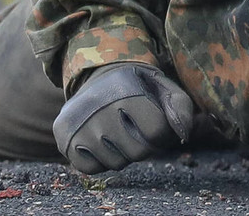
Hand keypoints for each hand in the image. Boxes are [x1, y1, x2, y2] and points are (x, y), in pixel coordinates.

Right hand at [53, 63, 192, 173]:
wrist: (97, 79)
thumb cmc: (137, 87)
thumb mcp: (162, 87)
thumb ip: (180, 106)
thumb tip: (183, 135)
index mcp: (126, 90)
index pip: (157, 131)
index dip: (163, 133)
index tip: (156, 124)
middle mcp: (98, 107)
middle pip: (138, 152)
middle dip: (144, 146)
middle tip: (136, 131)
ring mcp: (79, 125)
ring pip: (116, 163)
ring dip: (123, 155)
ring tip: (119, 134)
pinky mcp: (64, 140)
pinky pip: (91, 169)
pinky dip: (101, 162)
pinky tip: (101, 143)